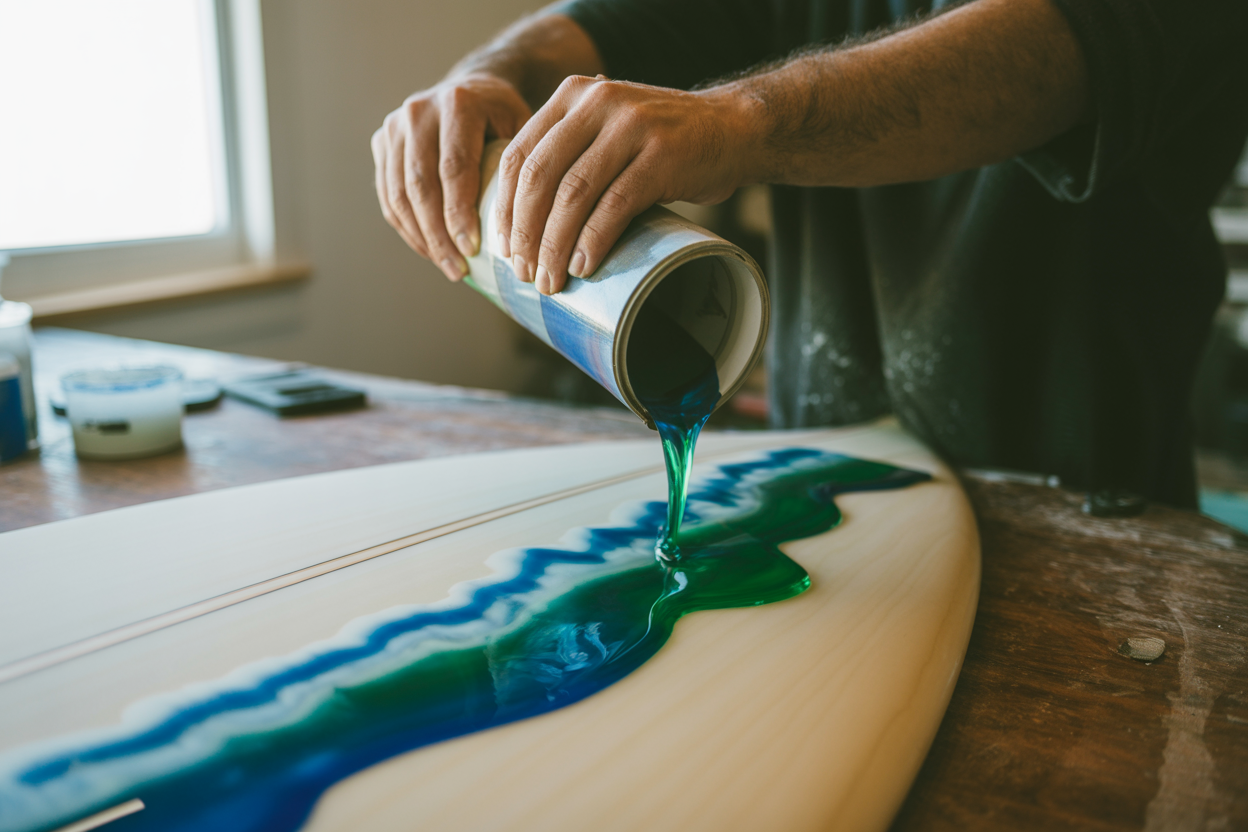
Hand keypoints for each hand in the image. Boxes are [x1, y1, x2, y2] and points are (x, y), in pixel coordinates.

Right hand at [372, 73, 530, 280]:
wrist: (473, 89)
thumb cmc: (506, 119)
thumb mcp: (523, 131)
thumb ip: (521, 167)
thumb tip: (526, 227)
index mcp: (459, 102)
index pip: (454, 168)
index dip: (459, 213)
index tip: (472, 250)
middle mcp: (419, 109)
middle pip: (421, 184)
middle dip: (438, 234)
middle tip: (458, 270)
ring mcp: (395, 125)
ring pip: (399, 193)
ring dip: (422, 237)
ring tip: (447, 266)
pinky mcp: (382, 141)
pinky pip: (388, 195)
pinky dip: (407, 228)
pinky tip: (429, 250)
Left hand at [495, 75, 753, 293]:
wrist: (734, 127)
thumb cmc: (663, 142)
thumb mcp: (608, 131)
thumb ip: (570, 157)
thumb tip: (523, 226)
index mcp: (573, 96)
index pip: (520, 155)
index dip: (505, 208)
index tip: (502, 249)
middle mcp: (597, 102)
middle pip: (541, 177)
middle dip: (526, 233)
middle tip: (523, 273)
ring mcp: (631, 126)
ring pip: (574, 194)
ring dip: (556, 245)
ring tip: (551, 280)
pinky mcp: (662, 155)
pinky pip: (615, 204)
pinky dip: (594, 241)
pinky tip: (584, 266)